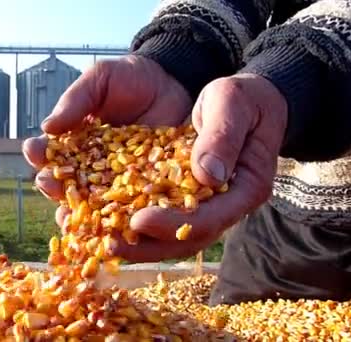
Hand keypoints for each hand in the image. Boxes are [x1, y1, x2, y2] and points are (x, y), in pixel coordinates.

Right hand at [23, 55, 192, 218]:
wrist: (173, 82)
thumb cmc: (130, 78)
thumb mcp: (100, 80)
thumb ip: (76, 100)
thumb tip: (47, 127)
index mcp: (74, 142)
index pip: (52, 152)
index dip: (41, 154)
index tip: (34, 151)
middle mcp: (91, 167)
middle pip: (66, 184)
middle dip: (53, 187)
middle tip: (47, 184)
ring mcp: (117, 181)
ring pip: (93, 204)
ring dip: (79, 213)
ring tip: (70, 217)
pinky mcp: (145, 189)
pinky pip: (130, 206)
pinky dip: (121, 219)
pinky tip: (114, 223)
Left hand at [116, 73, 287, 261]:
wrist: (244, 100)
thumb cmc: (241, 97)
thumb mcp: (231, 103)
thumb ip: (222, 135)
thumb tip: (207, 176)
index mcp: (247, 187)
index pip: (210, 218)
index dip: (173, 224)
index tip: (139, 221)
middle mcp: (228, 205)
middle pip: (188, 238)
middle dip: (149, 246)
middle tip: (110, 245)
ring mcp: (209, 206)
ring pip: (174, 237)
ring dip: (140, 244)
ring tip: (103, 244)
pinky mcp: (189, 199)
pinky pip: (165, 218)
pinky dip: (139, 226)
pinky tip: (109, 225)